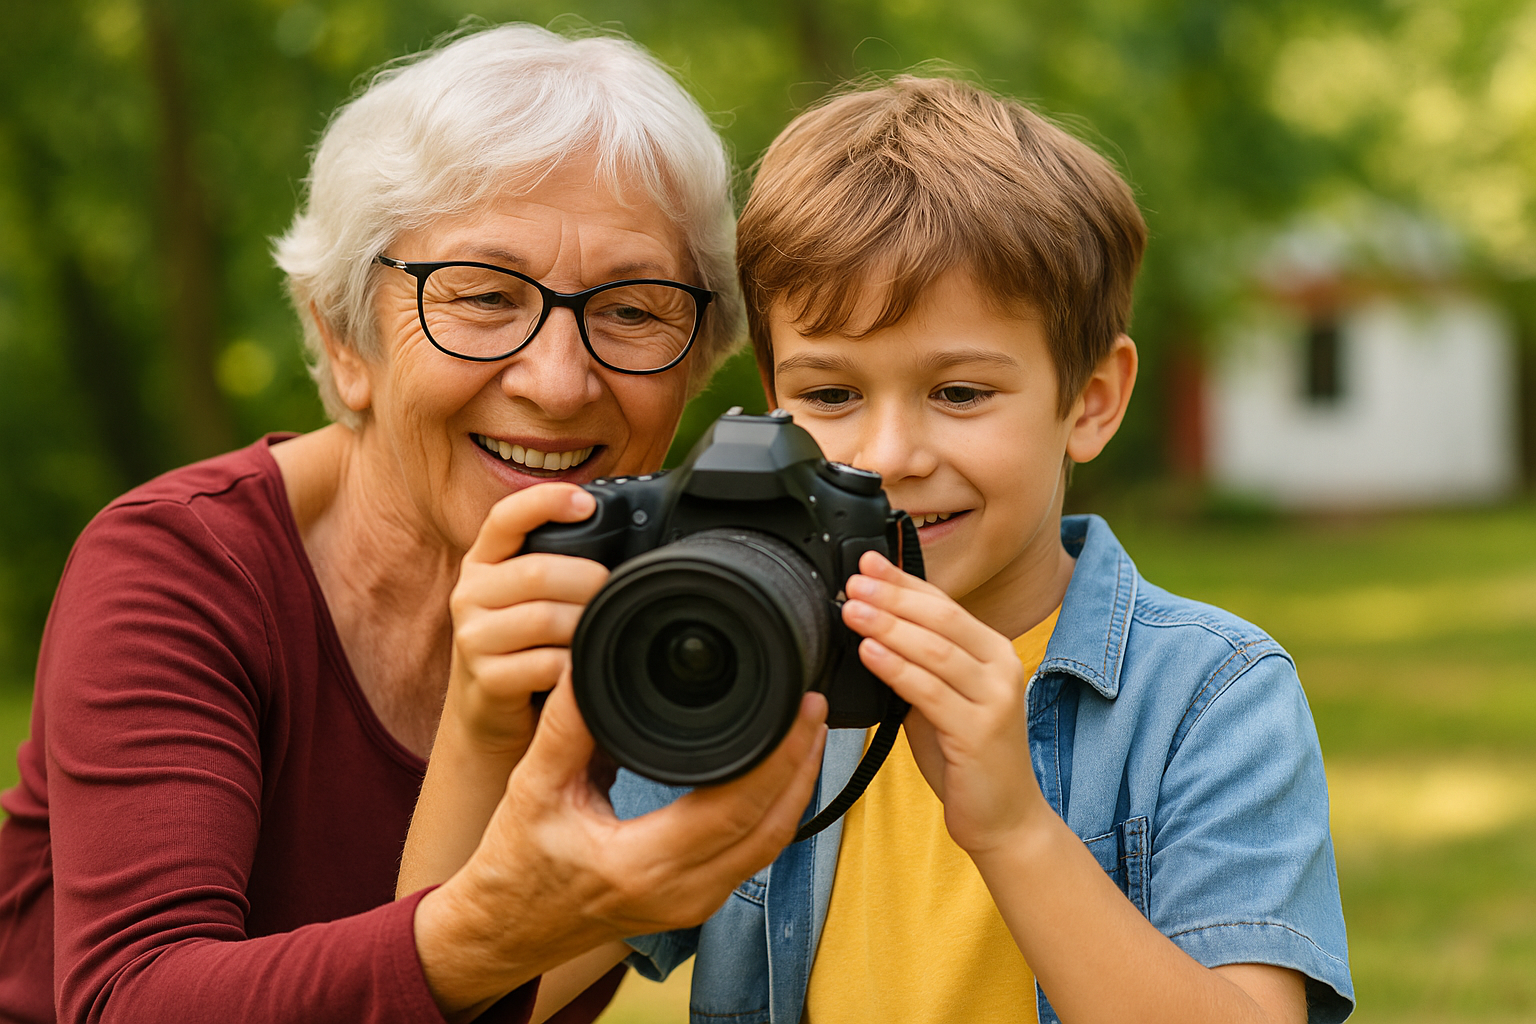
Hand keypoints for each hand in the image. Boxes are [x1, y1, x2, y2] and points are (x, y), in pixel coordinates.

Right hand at [415, 678, 828, 1012]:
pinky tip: (779, 773)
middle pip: (771, 827)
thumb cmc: (515, 865)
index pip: (736, 808)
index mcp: (641, 866)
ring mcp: (694, 906)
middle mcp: (680, 894)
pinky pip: (754, 855)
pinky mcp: (696, 904)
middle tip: (814, 707)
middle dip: (801, 765)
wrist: (505, 930)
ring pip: (771, 845)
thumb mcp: (532, 788)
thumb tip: (587, 665)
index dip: (779, 757)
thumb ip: (565, 728)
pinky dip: (775, 812)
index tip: (798, 707)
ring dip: (795, 788)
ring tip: (807, 731)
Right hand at [445, 483, 608, 759]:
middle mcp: (470, 593)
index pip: (505, 517)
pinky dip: (574, 666)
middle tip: (614, 594)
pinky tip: (582, 667)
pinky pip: (544, 664)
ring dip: (584, 625)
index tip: (586, 503)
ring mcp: (472, 637)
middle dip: (588, 582)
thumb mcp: (529, 596)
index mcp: (485, 561)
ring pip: (543, 618)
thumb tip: (625, 540)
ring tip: (601, 631)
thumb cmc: (525, 645)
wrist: (490, 714)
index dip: (545, 502)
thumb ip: (557, 564)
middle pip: (537, 572)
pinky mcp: (485, 678)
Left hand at [840, 550, 1048, 853]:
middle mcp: (1001, 668)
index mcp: (992, 652)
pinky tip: (869, 652)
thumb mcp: (940, 697)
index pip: (943, 604)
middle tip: (853, 581)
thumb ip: (916, 663)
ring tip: (852, 610)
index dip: (903, 581)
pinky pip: (931, 692)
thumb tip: (869, 623)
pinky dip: (897, 668)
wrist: (1004, 817)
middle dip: (892, 596)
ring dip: (889, 626)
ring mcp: (995, 699)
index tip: (867, 563)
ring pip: (936, 650)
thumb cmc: (965, 756)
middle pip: (941, 619)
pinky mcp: (980, 731)